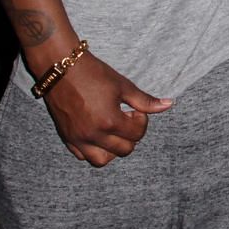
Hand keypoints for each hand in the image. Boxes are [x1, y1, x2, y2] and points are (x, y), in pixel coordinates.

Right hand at [43, 52, 172, 166]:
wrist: (60, 68)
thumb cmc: (93, 74)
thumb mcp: (123, 86)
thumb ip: (145, 101)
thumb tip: (168, 105)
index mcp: (109, 121)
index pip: (137, 135)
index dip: (141, 121)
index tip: (134, 110)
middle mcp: (93, 135)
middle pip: (123, 150)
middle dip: (130, 136)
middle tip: (125, 118)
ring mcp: (77, 138)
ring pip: (101, 160)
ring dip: (112, 149)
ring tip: (112, 131)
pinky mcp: (66, 137)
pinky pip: (82, 155)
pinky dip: (93, 150)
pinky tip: (97, 133)